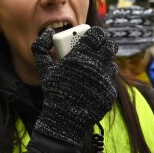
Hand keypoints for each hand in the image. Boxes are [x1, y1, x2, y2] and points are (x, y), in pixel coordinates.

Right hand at [32, 26, 117, 144]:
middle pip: (110, 46)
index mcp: (80, 57)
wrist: (65, 120)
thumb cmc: (54, 92)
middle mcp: (95, 66)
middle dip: (106, 44)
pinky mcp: (110, 92)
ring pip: (112, 63)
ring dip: (106, 62)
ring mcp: (105, 80)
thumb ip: (41, 47)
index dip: (97, 33)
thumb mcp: (43, 69)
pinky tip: (96, 83)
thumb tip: (49, 32)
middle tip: (100, 46)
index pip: (96, 35)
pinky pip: (111, 81)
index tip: (94, 35)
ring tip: (96, 66)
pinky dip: (104, 80)